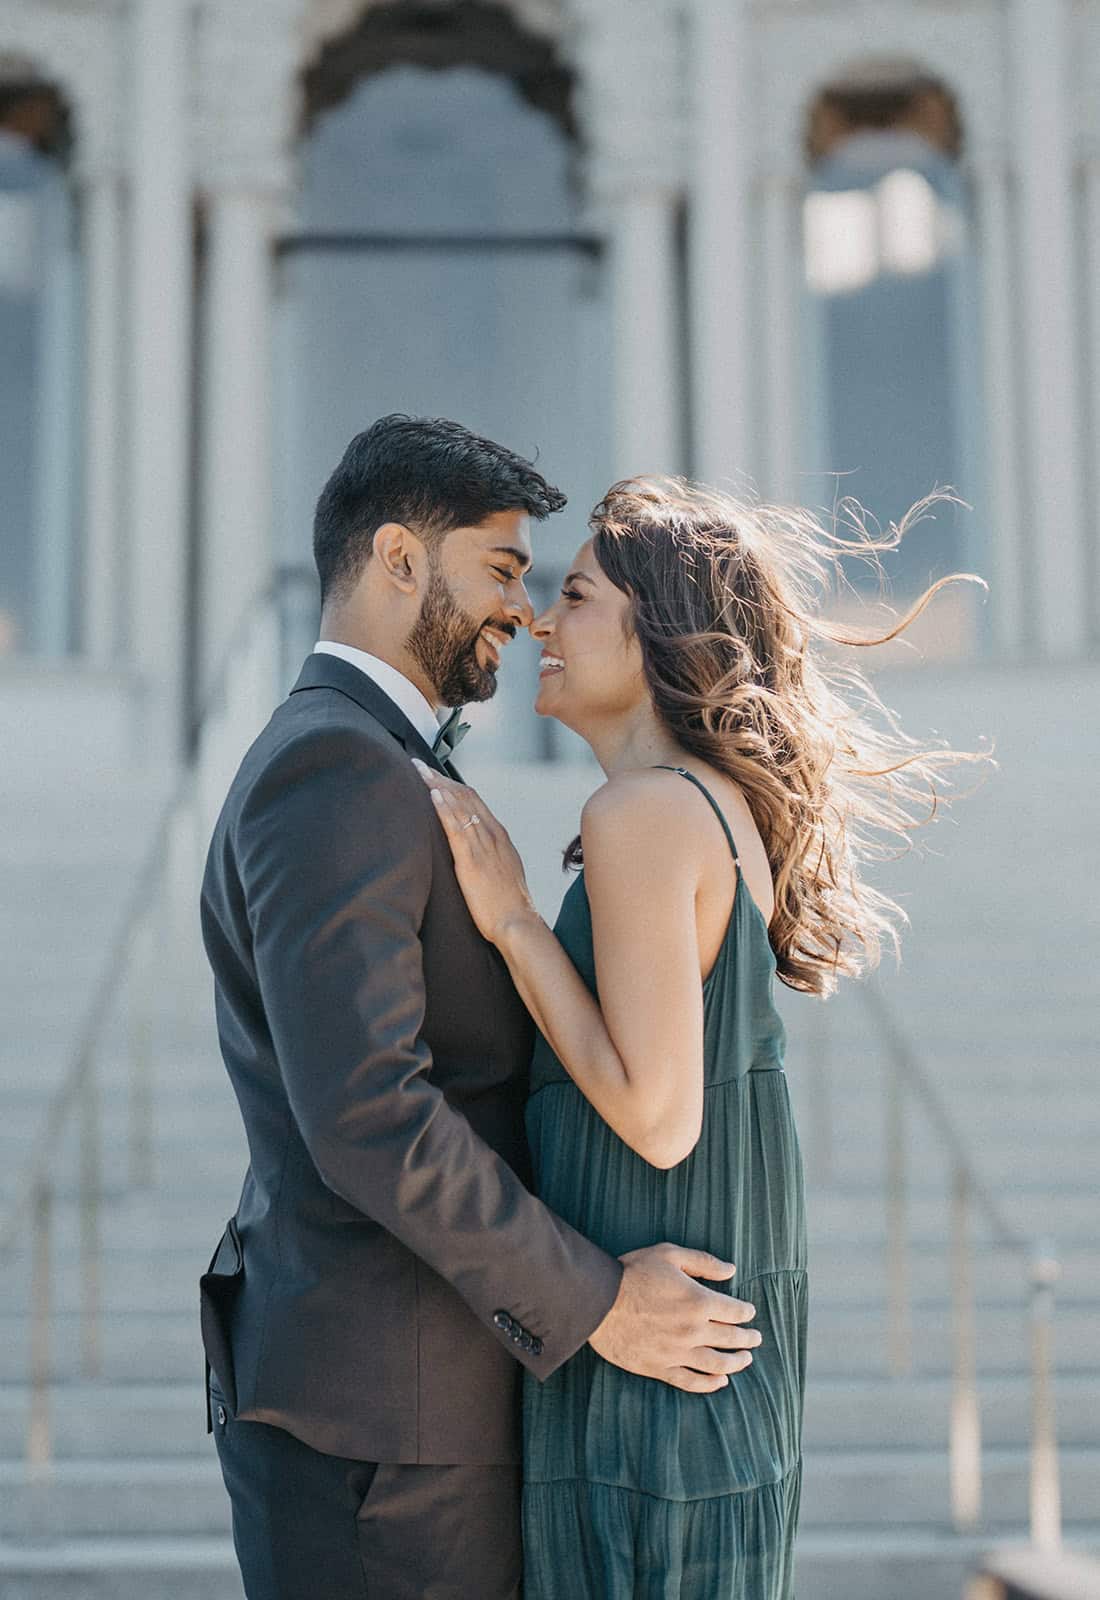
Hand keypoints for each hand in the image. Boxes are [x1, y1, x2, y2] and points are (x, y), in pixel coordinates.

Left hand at [411, 760, 537, 944]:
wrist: (517, 923)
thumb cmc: (509, 904)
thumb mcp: (502, 871)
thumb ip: (489, 856)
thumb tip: (473, 851)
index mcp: (500, 837)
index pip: (475, 801)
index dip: (453, 785)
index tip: (436, 775)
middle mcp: (492, 835)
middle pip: (466, 797)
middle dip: (441, 780)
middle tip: (420, 766)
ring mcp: (483, 847)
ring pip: (460, 807)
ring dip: (438, 787)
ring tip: (420, 773)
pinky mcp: (471, 861)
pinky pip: (456, 828)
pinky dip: (444, 809)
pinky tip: (433, 796)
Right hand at [588, 1243, 760, 1392]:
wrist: (598, 1301)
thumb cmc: (633, 1272)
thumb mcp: (669, 1254)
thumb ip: (703, 1262)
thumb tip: (731, 1269)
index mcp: (698, 1301)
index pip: (735, 1311)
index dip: (746, 1312)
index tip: (749, 1312)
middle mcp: (693, 1330)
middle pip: (731, 1338)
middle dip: (747, 1338)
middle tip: (756, 1338)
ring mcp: (677, 1352)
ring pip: (717, 1363)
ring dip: (736, 1363)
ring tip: (745, 1360)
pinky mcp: (660, 1367)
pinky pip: (691, 1381)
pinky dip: (709, 1384)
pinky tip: (720, 1382)